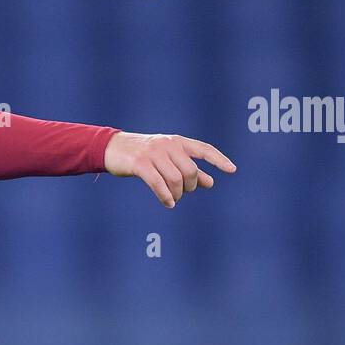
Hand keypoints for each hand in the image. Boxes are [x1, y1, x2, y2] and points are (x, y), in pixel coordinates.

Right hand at [103, 131, 236, 207]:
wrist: (113, 148)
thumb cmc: (143, 156)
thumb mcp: (167, 159)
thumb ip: (187, 169)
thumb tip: (210, 182)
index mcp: (177, 141)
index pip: (203, 149)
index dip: (218, 160)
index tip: (232, 170)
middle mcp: (167, 144)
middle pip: (189, 170)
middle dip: (190, 186)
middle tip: (183, 194)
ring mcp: (153, 153)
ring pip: (175, 179)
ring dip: (177, 194)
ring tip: (173, 200)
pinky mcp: (140, 164)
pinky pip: (158, 183)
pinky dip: (165, 196)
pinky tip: (168, 203)